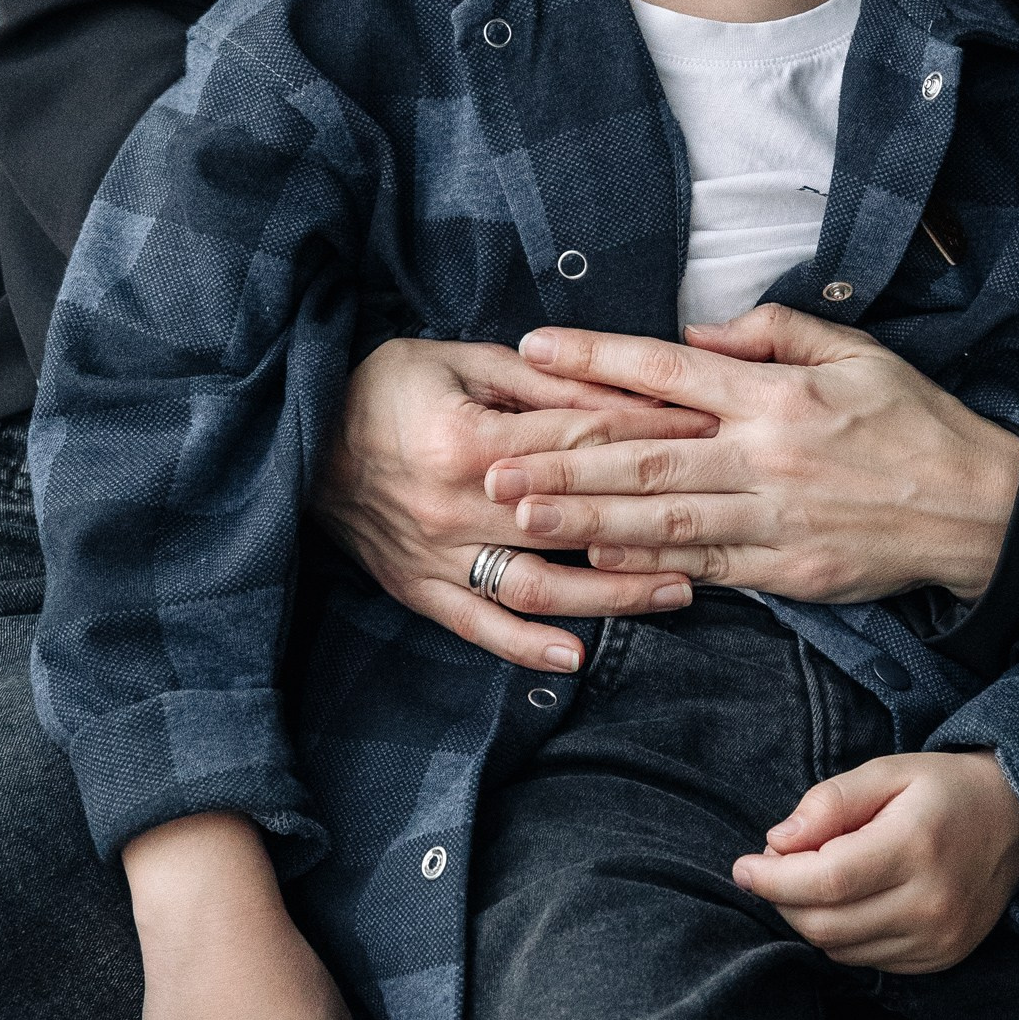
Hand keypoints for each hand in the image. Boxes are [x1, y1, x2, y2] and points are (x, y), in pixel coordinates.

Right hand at [310, 337, 706, 670]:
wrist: (295, 437)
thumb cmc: (384, 387)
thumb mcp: (462, 361)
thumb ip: (542, 381)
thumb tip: (620, 389)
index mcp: (468, 438)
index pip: (582, 440)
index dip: (653, 434)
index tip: (711, 431)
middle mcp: (454, 507)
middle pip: (576, 520)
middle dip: (658, 519)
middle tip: (724, 519)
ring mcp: (436, 556)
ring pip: (540, 587)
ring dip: (614, 596)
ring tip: (679, 592)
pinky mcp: (417, 589)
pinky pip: (480, 627)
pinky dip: (528, 649)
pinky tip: (578, 658)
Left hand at [487, 306, 1018, 605]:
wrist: (979, 510)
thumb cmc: (916, 422)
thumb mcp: (858, 353)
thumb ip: (776, 334)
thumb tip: (702, 334)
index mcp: (777, 395)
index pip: (669, 372)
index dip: (598, 358)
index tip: (535, 348)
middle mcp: (765, 457)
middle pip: (646, 457)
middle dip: (563, 459)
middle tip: (492, 460)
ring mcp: (771, 520)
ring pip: (662, 520)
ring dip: (585, 520)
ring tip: (520, 515)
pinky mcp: (784, 572)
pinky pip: (702, 568)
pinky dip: (645, 568)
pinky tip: (595, 567)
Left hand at [732, 750, 1018, 970]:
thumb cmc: (945, 788)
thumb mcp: (888, 771)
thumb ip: (830, 802)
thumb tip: (776, 841)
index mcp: (915, 847)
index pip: (824, 882)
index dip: (772, 879)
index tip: (742, 865)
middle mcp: (930, 903)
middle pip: (824, 924)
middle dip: (782, 899)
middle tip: (772, 865)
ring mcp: (938, 940)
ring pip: (840, 949)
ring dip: (808, 918)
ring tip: (810, 877)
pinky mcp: (940, 959)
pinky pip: (866, 960)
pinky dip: (841, 935)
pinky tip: (847, 900)